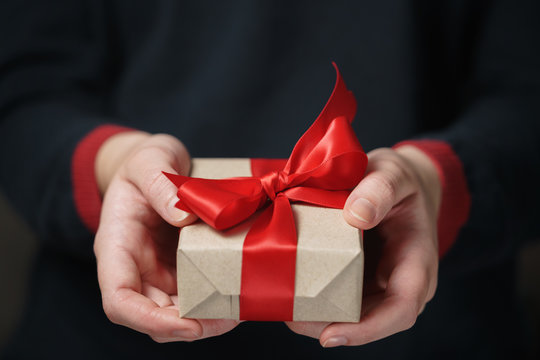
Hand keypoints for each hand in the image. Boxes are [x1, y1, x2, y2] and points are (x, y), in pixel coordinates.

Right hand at [93, 131, 239, 341]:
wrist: (155, 164)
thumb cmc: (145, 162)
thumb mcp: (149, 160)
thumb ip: (160, 185)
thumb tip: (183, 217)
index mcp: (116, 246)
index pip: (118, 300)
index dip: (149, 320)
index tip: (188, 324)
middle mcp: (134, 267)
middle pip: (151, 315)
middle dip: (189, 326)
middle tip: (230, 318)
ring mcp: (157, 270)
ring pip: (174, 312)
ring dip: (205, 318)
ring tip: (239, 310)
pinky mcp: (179, 266)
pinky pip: (193, 293)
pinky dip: (214, 299)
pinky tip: (238, 292)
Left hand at [286, 145, 440, 346]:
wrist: (398, 185)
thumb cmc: (401, 181)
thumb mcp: (394, 173)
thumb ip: (380, 189)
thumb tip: (356, 215)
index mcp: (417, 263)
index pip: (402, 309)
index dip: (368, 329)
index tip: (330, 335)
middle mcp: (399, 283)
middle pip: (368, 320)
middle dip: (328, 325)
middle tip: (289, 316)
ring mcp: (378, 283)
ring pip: (350, 314)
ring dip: (317, 316)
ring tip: (282, 305)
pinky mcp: (358, 278)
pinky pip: (339, 295)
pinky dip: (315, 297)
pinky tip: (289, 289)